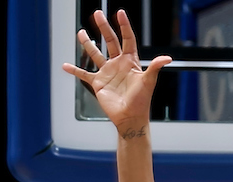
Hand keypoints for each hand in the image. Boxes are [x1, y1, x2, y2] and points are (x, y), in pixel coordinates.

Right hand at [62, 9, 170, 132]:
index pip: (127, 39)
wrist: (130, 118)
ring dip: (87, 43)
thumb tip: (167, 58)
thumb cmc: (141, 101)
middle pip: (110, 41)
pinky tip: (65, 65)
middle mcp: (118, 64)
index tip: (120, 13)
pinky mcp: (98, 84)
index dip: (124, 26)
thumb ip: (155, 67)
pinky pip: (84, 74)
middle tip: (97, 13)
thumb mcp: (148, 82)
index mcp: (130, 61)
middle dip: (103, 27)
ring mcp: (107, 73)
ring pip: (95, 54)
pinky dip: (74, 70)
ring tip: (81, 32)